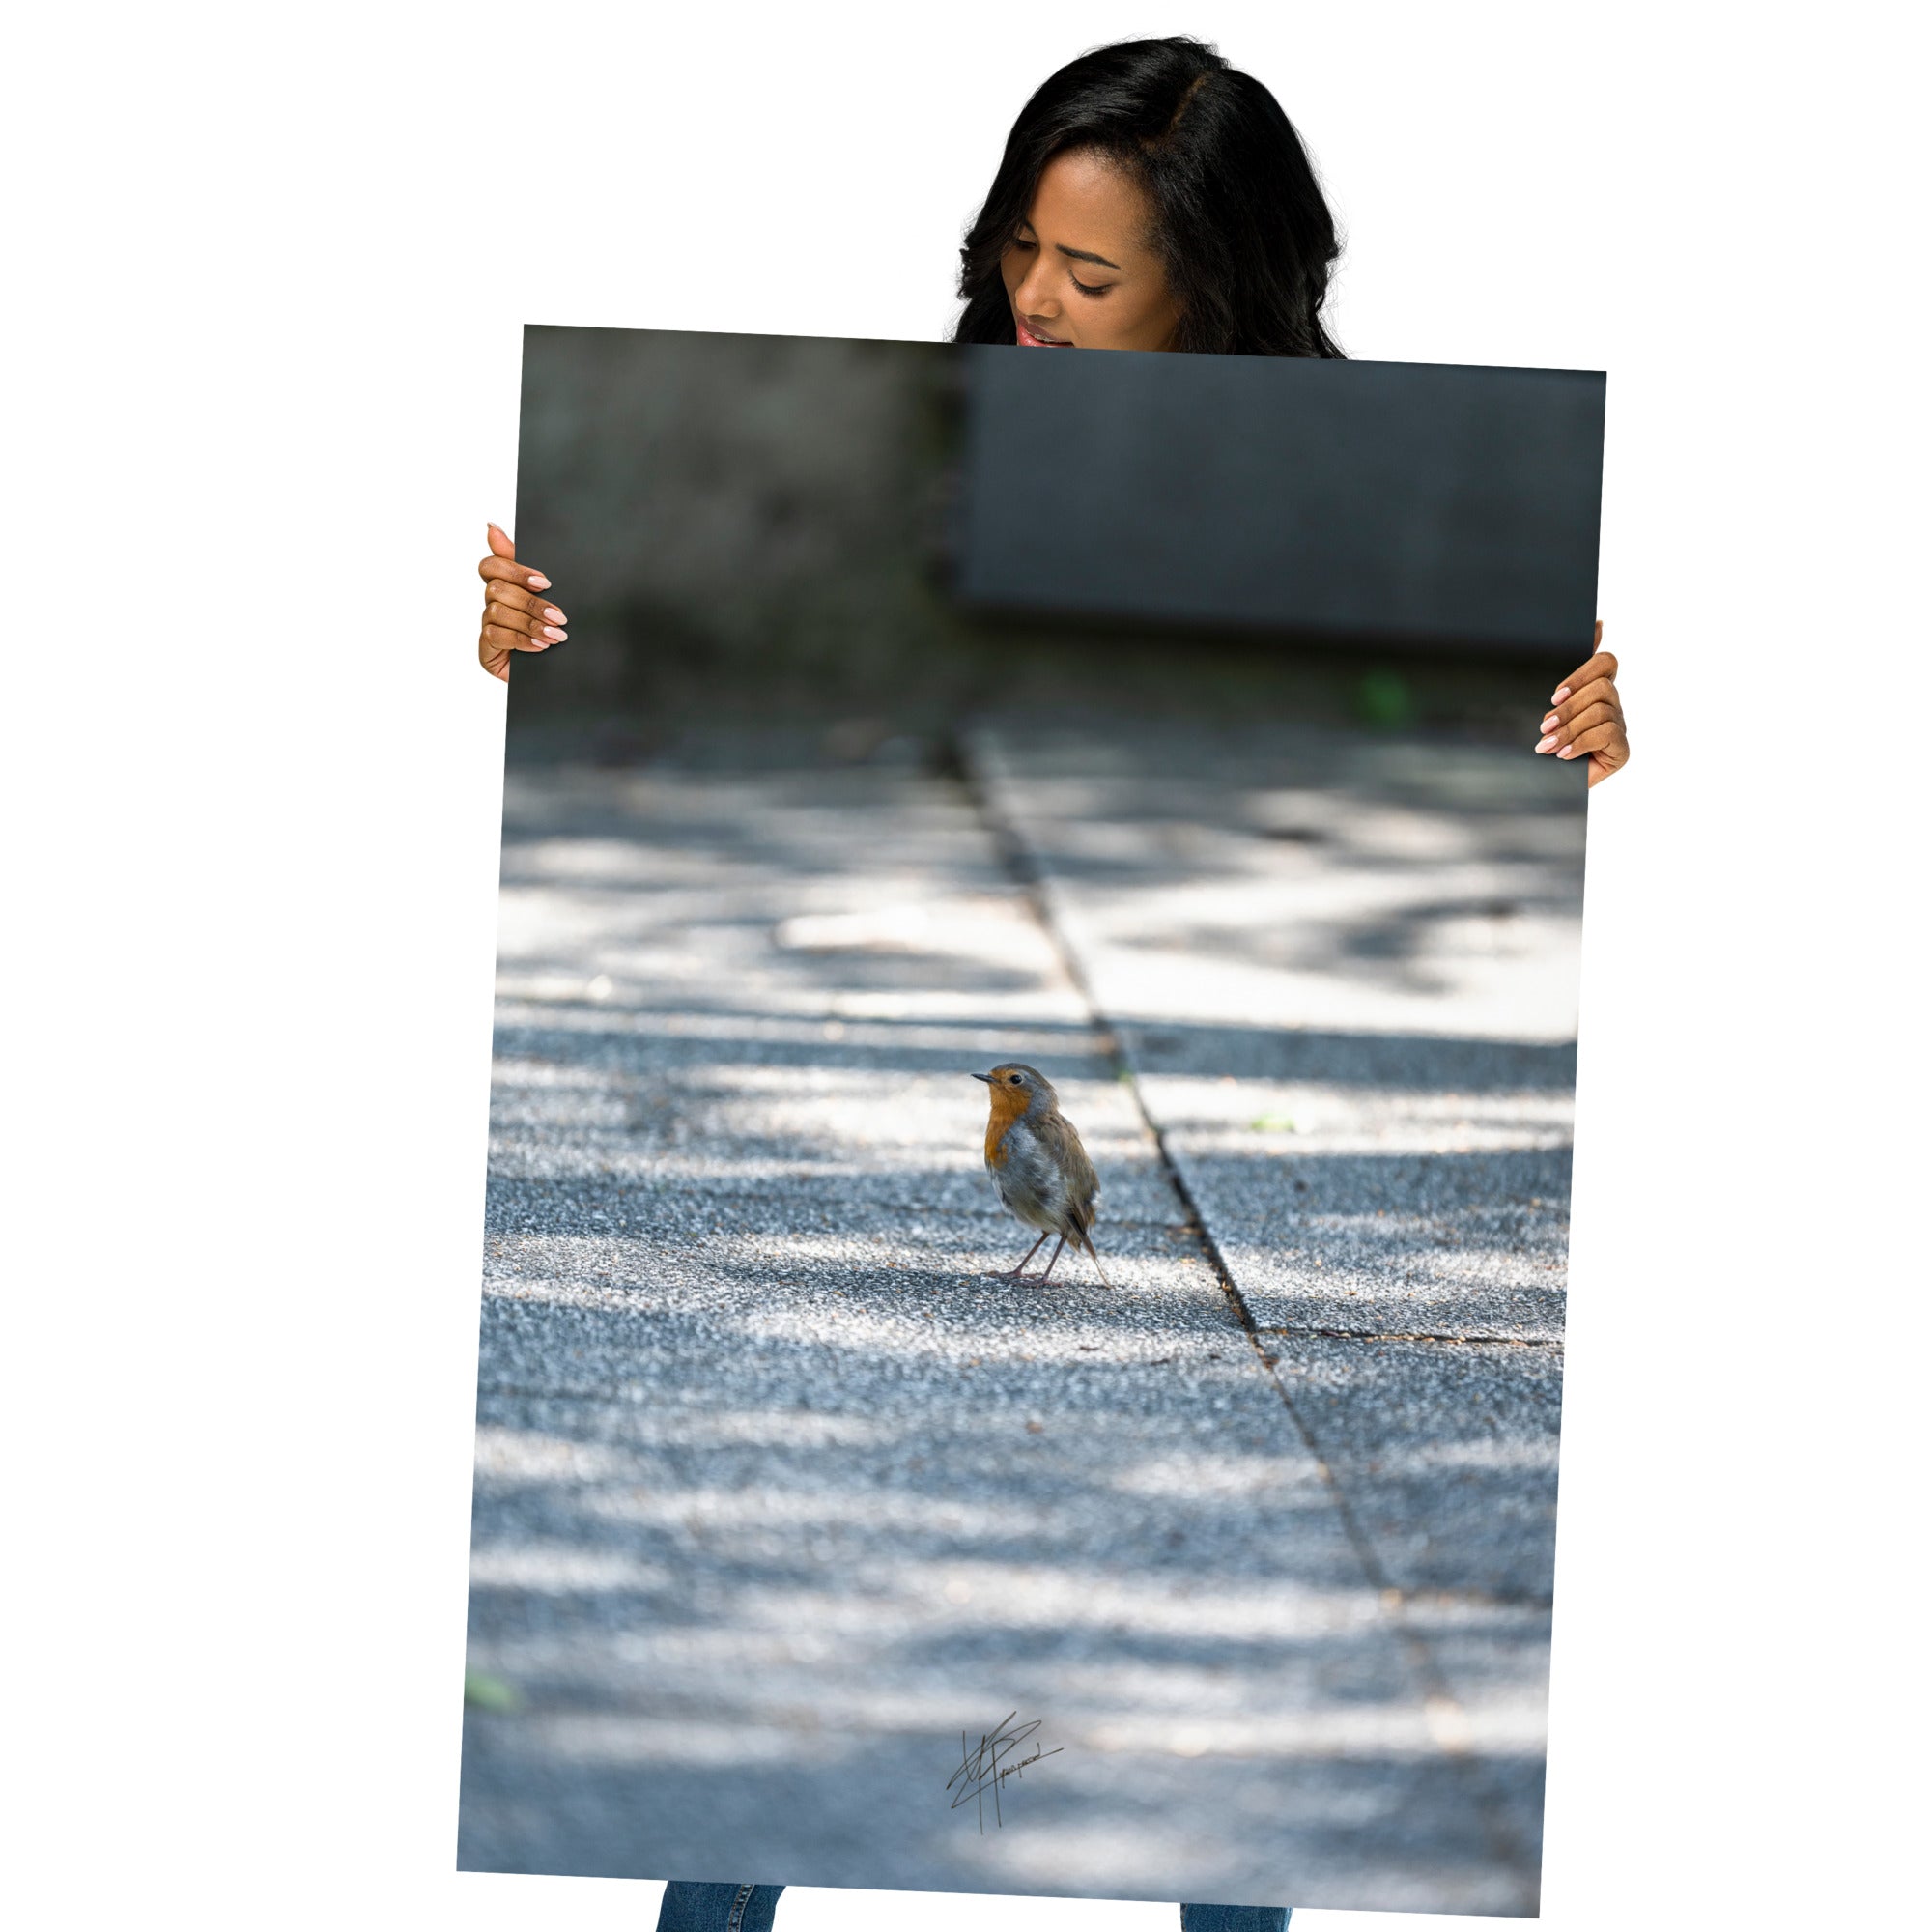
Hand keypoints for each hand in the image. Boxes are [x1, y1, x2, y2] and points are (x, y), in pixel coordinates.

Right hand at [477, 522, 566, 680]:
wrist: (560, 672)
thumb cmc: (553, 630)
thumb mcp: (550, 596)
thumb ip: (525, 564)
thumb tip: (491, 527)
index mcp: (506, 586)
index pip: (491, 566)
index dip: (515, 570)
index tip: (544, 582)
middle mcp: (492, 604)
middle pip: (497, 589)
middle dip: (531, 603)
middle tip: (559, 616)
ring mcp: (488, 626)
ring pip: (497, 611)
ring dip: (530, 623)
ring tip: (556, 635)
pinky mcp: (486, 649)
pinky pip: (496, 636)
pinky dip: (522, 640)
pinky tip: (541, 647)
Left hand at [1535, 620, 1627, 786]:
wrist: (1543, 787)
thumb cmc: (1544, 742)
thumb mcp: (1548, 705)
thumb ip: (1567, 670)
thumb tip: (1599, 623)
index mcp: (1595, 689)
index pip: (1606, 661)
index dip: (1583, 672)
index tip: (1554, 695)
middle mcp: (1612, 705)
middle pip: (1603, 687)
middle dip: (1569, 707)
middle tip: (1545, 726)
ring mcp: (1619, 727)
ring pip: (1602, 710)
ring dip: (1569, 728)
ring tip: (1548, 746)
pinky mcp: (1622, 750)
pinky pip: (1607, 733)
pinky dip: (1581, 743)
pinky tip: (1564, 755)